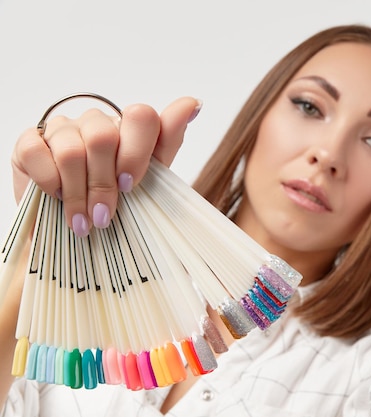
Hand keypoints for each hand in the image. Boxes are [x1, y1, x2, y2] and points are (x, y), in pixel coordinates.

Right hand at [10, 96, 201, 236]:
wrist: (74, 228)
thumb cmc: (116, 202)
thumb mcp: (149, 180)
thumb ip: (168, 142)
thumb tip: (195, 102)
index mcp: (129, 131)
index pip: (140, 117)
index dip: (136, 153)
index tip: (130, 185)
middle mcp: (97, 124)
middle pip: (104, 136)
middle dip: (104, 184)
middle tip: (105, 216)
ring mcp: (62, 130)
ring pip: (71, 149)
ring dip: (77, 192)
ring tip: (82, 221)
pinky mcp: (29, 142)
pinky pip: (35, 151)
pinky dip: (49, 181)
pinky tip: (56, 197)